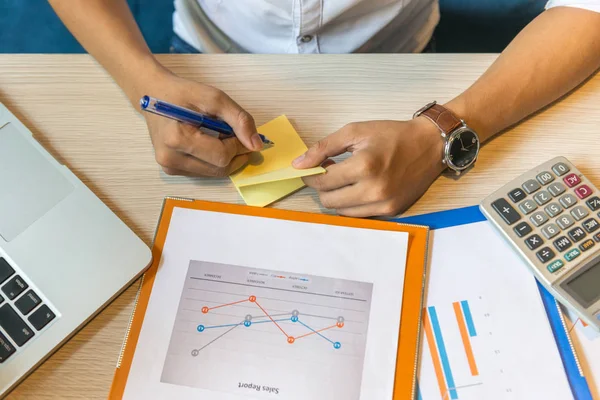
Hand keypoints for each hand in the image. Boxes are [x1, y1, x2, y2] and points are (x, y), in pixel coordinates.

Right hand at [137, 71, 261, 176]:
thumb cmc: (182, 93)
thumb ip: (238, 120)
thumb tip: (257, 145)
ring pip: (214, 173)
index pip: (221, 156)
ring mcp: (169, 167)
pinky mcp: (171, 170)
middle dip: (234, 153)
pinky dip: (214, 160)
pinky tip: (210, 143)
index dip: (238, 146)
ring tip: (220, 136)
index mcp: (177, 139)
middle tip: (236, 135)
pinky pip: (204, 172)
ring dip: (225, 157)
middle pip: (219, 168)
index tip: (241, 132)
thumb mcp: (214, 98)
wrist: (153, 95)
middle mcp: (170, 159)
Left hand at [293, 117, 444, 216]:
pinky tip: (358, 188)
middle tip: (329, 172)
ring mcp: (384, 204)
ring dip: (336, 197)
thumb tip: (298, 164)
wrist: (430, 145)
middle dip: (322, 187)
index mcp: (364, 166)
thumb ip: (323, 147)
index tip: (311, 169)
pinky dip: (353, 204)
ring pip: (342, 212)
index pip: (323, 181)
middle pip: (329, 201)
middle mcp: (374, 190)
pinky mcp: (391, 212)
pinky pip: (360, 215)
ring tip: (344, 180)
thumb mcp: (355, 131)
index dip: (311, 175)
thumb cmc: (391, 135)